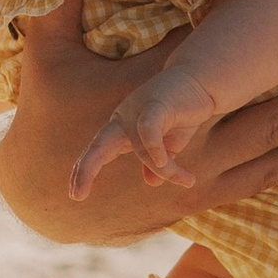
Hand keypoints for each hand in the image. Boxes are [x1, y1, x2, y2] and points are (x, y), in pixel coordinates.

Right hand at [0, 0, 277, 244]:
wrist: (44, 191)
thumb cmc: (48, 115)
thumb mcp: (49, 56)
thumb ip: (59, 4)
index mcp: (160, 100)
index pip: (216, 65)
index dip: (258, 37)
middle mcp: (189, 143)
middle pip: (265, 115)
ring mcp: (201, 174)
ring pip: (272, 151)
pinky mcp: (205, 194)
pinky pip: (264, 178)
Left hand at [69, 66, 223, 198]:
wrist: (200, 82)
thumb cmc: (181, 113)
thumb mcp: (169, 143)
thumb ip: (158, 162)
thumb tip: (152, 182)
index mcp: (121, 128)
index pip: (98, 151)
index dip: (85, 171)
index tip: (76, 194)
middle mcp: (123, 118)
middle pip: (98, 145)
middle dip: (86, 169)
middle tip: (76, 195)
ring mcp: (137, 109)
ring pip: (140, 147)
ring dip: (164, 168)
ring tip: (187, 181)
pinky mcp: (155, 103)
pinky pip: (147, 129)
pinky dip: (154, 148)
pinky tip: (165, 163)